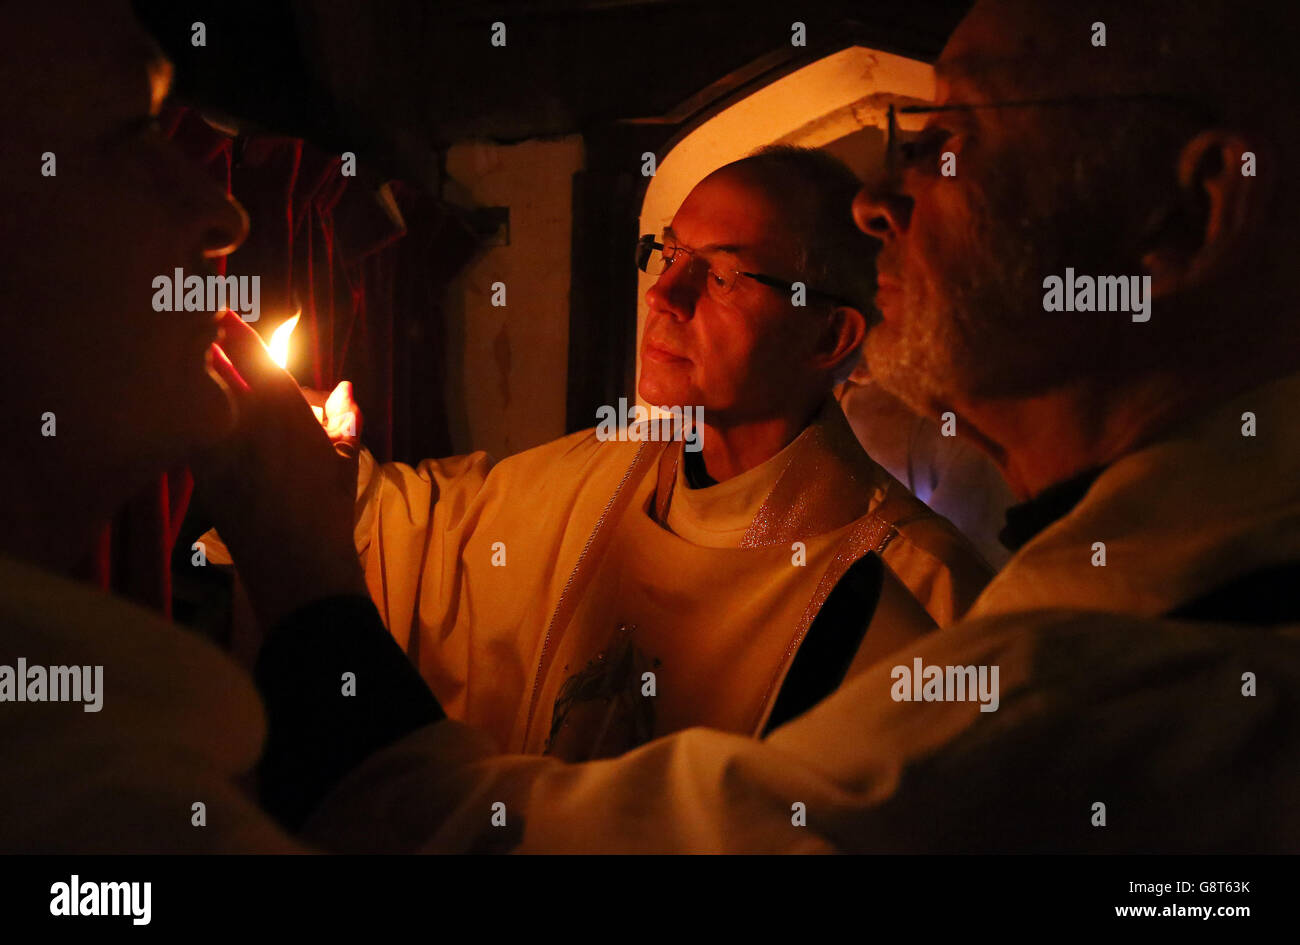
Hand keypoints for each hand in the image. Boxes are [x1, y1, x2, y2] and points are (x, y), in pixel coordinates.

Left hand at [193, 311, 366, 629]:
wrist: (297, 562)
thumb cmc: (329, 510)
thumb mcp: (344, 461)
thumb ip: (344, 419)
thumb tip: (345, 389)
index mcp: (283, 410)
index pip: (249, 353)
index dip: (230, 326)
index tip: (218, 308)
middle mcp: (245, 420)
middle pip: (210, 365)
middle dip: (200, 343)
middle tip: (193, 325)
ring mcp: (217, 446)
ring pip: (193, 396)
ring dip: (190, 379)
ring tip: (184, 364)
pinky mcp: (202, 473)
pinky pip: (190, 431)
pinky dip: (188, 417)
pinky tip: (186, 414)